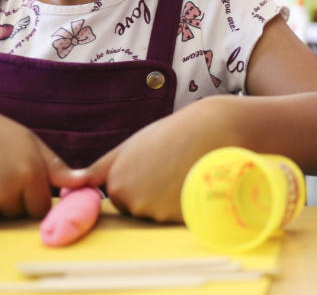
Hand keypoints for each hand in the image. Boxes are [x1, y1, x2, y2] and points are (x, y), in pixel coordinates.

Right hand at [0, 115, 85, 217]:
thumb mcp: (33, 145)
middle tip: (7, 177)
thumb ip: (57, 169)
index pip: (41, 208)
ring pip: (2, 213)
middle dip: (16, 202)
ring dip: (0, 201)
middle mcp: (8, 189)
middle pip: (19, 212)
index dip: (36, 200)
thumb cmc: (2, 135)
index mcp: (30, 175)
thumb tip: (84, 182)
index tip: (28, 186)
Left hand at [80, 97, 239, 221]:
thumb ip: (102, 167)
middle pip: (141, 210)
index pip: (123, 197)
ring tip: (186, 171)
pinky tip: (197, 182)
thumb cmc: (175, 132)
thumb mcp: (133, 144)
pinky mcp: (179, 217)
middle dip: (155, 193)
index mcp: (116, 183)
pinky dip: (189, 205)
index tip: (158, 162)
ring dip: (173, 200)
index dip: (143, 180)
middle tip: (174, 166)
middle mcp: (131, 201)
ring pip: (161, 215)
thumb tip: (71, 186)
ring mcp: (156, 211)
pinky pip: (180, 218)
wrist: (216, 127)